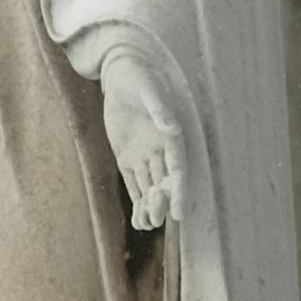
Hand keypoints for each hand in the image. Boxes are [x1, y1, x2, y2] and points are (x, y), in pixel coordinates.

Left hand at [100, 48, 180, 232]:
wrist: (121, 75)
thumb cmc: (139, 78)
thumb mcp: (148, 91)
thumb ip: (159, 109)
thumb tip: (171, 126)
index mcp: (171, 138)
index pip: (178, 171)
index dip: (179, 192)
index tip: (178, 213)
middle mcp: (161, 151)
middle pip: (165, 184)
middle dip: (162, 203)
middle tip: (156, 220)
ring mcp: (144, 157)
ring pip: (150, 189)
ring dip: (150, 208)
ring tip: (146, 225)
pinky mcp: (127, 159)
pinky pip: (134, 185)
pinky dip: (136, 203)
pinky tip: (138, 220)